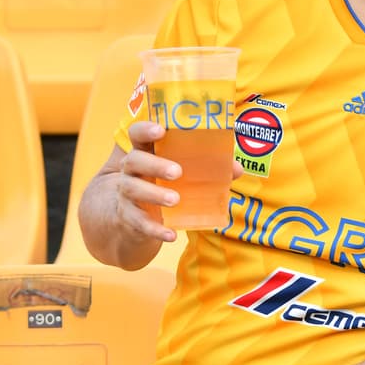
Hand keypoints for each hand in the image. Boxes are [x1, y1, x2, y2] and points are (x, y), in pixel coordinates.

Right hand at [113, 121, 243, 243]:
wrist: (133, 217)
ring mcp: (127, 194)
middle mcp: (131, 171)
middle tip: (177, 172)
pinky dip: (156, 229)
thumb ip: (207, 166)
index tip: (160, 129)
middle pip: (134, 161)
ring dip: (154, 195)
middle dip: (155, 165)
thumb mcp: (180, 171)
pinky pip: (139, 223)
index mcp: (145, 152)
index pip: (137, 134)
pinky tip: (172, 235)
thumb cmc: (163, 184)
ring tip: (175, 200)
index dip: (145, 129)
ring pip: (133, 190)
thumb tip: (237, 168)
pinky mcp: (130, 218)